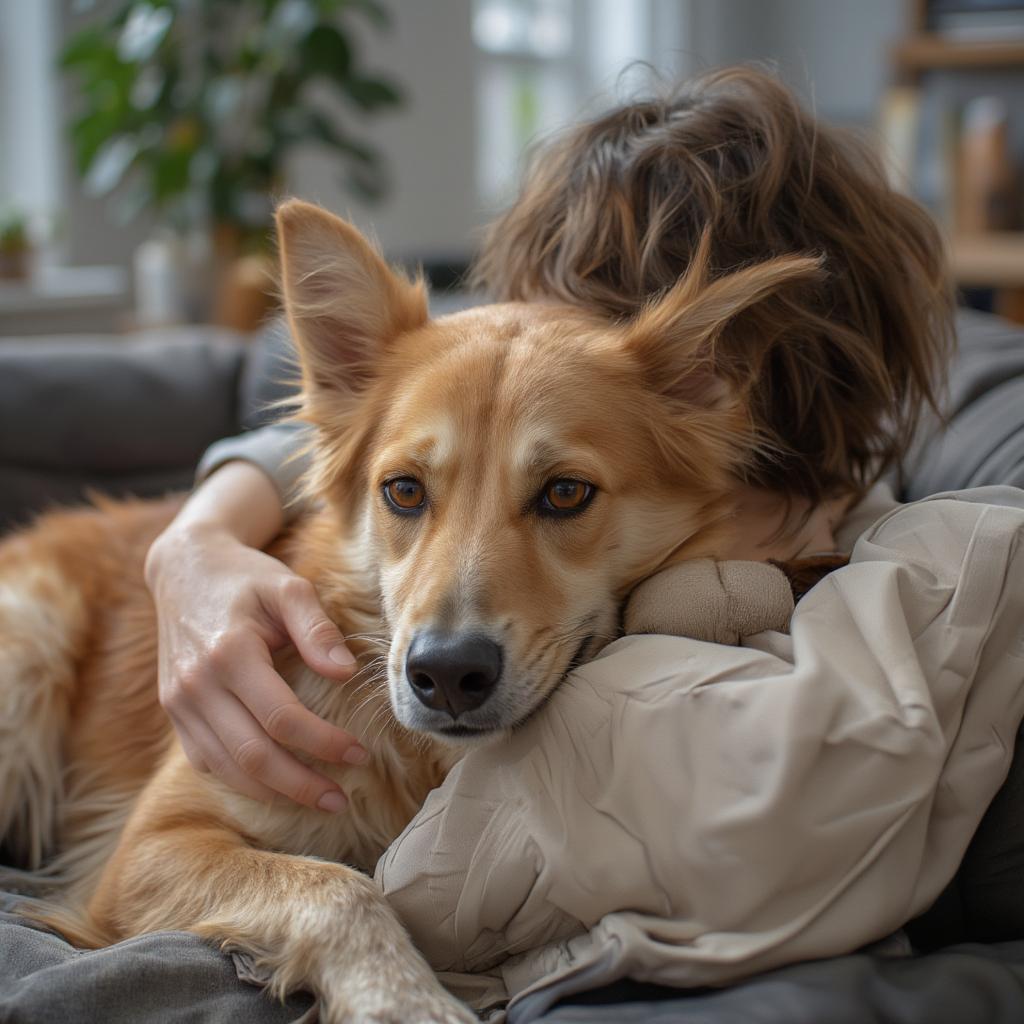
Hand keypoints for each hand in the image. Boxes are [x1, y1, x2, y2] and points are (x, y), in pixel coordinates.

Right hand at [145, 519, 366, 810]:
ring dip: (275, 793)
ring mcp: (179, 703)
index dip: (323, 743)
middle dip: (301, 785)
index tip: (360, 754)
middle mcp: (196, 685)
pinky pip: (208, 761)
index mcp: (229, 653)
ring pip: (228, 768)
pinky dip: (243, 782)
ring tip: (319, 800)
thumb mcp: (288, 587)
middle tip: (341, 799)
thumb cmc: (246, 578)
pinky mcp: (174, 714)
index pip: (281, 717)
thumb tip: (346, 672)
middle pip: (253, 755)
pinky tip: (278, 787)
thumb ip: (318, 628)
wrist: (184, 569)